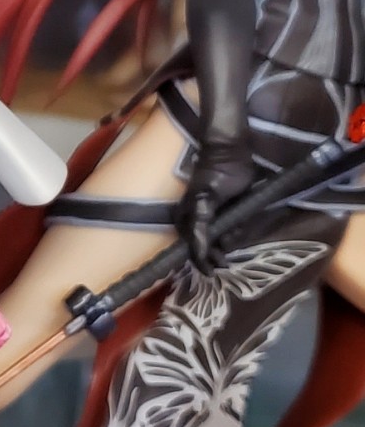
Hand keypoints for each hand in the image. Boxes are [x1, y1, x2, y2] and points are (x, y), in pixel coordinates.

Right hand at [176, 141, 254, 272]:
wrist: (230, 152)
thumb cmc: (216, 174)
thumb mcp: (205, 201)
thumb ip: (200, 228)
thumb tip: (199, 253)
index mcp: (186, 219)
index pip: (191, 248)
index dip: (201, 262)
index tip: (212, 274)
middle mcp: (196, 220)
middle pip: (205, 247)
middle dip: (215, 255)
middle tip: (226, 262)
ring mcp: (212, 216)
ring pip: (219, 240)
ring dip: (227, 243)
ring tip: (234, 241)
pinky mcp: (227, 210)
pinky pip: (230, 228)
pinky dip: (236, 232)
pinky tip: (240, 230)